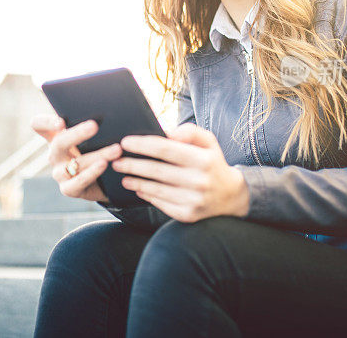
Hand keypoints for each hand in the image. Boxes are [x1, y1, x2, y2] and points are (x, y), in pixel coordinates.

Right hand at [30, 114, 120, 203]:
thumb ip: (93, 121)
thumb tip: (111, 106)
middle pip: (58, 142)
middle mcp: (54, 154)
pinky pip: (78, 182)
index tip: (61, 122)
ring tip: (116, 149)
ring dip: (98, 154)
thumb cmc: (98, 151)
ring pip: (75, 163)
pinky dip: (93, 172)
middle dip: (77, 134)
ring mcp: (59, 173)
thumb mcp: (94, 135)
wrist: (105, 183)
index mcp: (55, 137)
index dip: (46, 122)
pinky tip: (105, 165)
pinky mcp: (69, 189)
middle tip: (95, 126)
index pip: (38, 125)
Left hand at [112, 123, 248, 221]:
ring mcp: (194, 201)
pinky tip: (138, 188)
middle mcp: (199, 181)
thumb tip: (167, 131)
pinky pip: (161, 204)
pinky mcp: (188, 215)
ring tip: (122, 175)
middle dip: (133, 164)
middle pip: (157, 170)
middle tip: (115, 160)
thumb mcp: (208, 142)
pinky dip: (147, 195)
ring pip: (156, 189)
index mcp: (203, 160)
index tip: (125, 142)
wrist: (231, 197)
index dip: (143, 144)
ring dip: (135, 182)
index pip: (166, 149)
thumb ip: (190, 131)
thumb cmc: (212, 163)